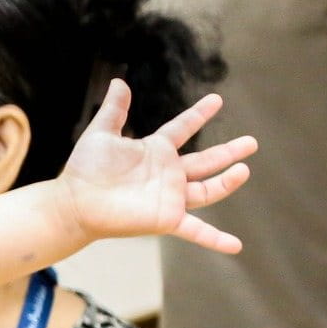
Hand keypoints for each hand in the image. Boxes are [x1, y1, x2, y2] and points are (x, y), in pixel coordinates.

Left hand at [57, 80, 256, 251]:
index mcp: (154, 150)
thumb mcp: (101, 133)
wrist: (74, 202)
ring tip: (245, 169)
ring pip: (208, 189)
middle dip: (229, 152)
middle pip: (206, 161)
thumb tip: (119, 81)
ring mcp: (169, 197)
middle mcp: (167, 173)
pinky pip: (197, 230)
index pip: (182, 128)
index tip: (217, 100)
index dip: (199, 114)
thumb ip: (114, 109)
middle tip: (252, 142)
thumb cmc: (84, 169)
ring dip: (227, 182)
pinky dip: (215, 239)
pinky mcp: (166, 219)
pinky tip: (236, 246)